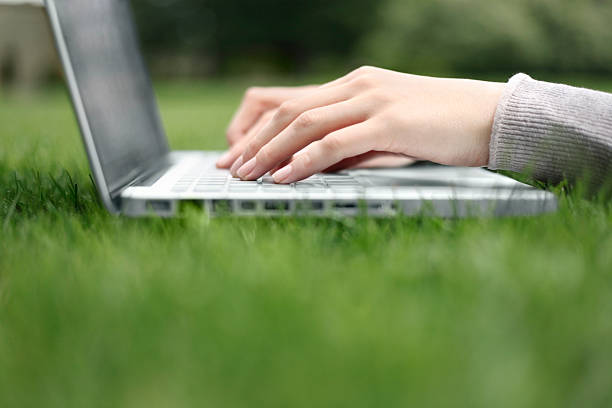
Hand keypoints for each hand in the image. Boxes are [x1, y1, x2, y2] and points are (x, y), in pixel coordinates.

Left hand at [232, 66, 505, 182]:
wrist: (493, 116)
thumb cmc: (442, 127)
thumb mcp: (389, 130)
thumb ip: (352, 142)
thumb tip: (316, 165)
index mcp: (354, 85)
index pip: (290, 102)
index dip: (256, 127)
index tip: (235, 152)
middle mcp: (357, 86)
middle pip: (287, 110)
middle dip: (251, 141)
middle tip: (227, 167)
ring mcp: (372, 101)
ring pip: (303, 124)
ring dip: (268, 151)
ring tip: (245, 175)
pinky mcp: (389, 122)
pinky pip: (334, 142)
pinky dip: (304, 159)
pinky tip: (284, 177)